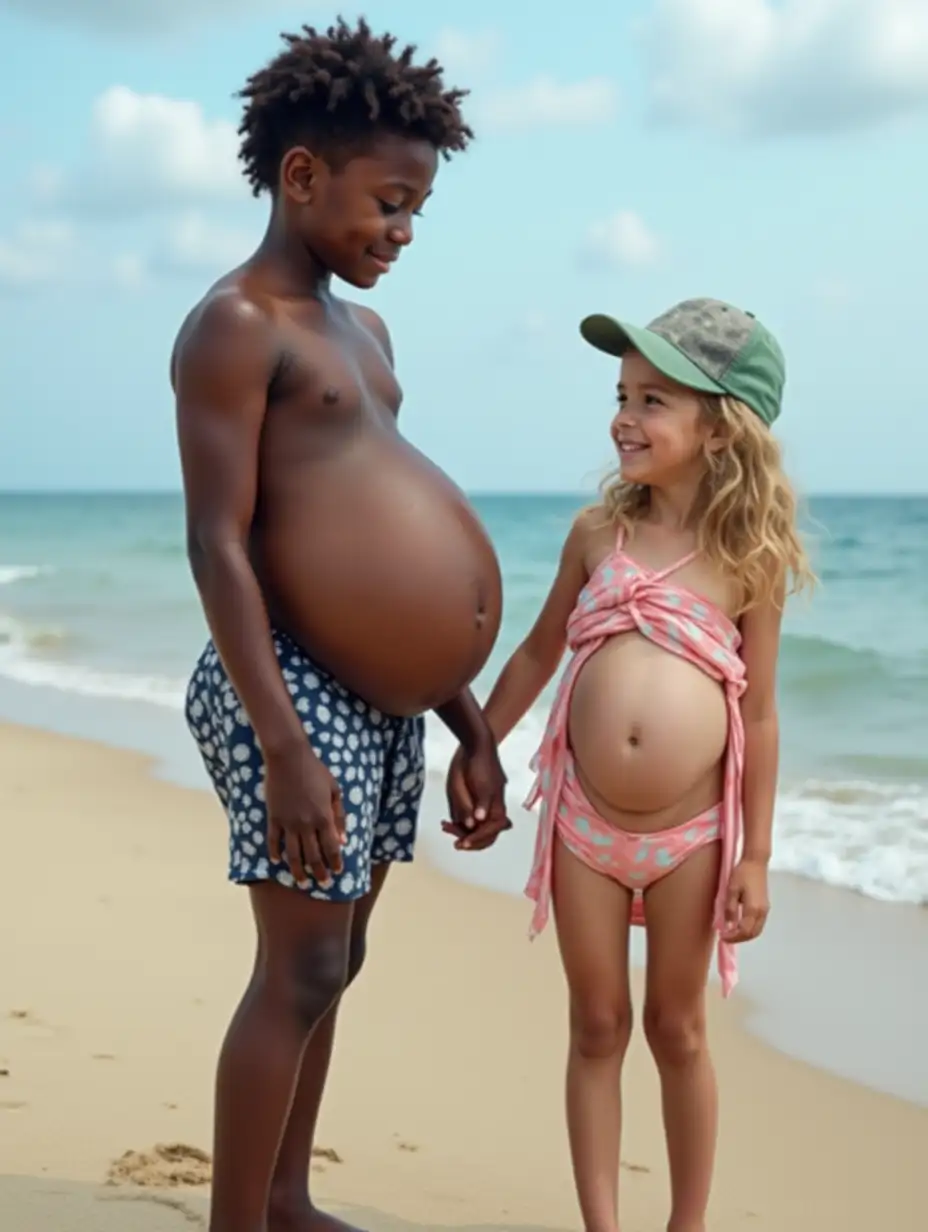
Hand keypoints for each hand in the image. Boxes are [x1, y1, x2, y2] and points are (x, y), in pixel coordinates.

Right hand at [264, 745, 345, 889]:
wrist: (289, 757)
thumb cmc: (315, 770)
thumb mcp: (335, 790)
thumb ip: (339, 816)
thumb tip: (343, 840)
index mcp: (324, 817)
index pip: (331, 847)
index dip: (336, 862)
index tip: (338, 873)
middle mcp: (306, 824)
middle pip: (313, 855)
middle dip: (320, 872)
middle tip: (323, 884)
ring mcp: (288, 822)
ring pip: (293, 854)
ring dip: (298, 870)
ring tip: (302, 883)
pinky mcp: (273, 817)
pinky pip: (273, 840)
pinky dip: (275, 853)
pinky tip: (277, 862)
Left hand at [442, 740, 510, 850]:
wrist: (475, 747)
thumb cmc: (480, 765)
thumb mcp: (481, 784)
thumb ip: (477, 804)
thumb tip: (475, 823)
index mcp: (497, 809)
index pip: (489, 833)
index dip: (476, 839)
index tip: (462, 843)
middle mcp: (492, 812)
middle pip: (484, 836)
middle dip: (469, 840)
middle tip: (454, 841)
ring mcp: (483, 808)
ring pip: (474, 829)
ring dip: (460, 831)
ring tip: (445, 826)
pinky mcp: (475, 804)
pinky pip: (468, 820)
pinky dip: (458, 823)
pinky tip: (446, 822)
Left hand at [723, 857, 769, 942]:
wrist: (756, 862)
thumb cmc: (742, 874)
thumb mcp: (731, 890)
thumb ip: (730, 909)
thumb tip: (728, 925)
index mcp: (753, 909)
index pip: (744, 931)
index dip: (733, 937)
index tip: (722, 936)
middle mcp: (762, 912)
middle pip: (752, 934)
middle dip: (739, 939)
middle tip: (726, 937)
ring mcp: (765, 909)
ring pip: (757, 930)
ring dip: (745, 935)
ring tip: (732, 933)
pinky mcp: (765, 906)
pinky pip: (759, 924)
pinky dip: (750, 929)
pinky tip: (740, 925)